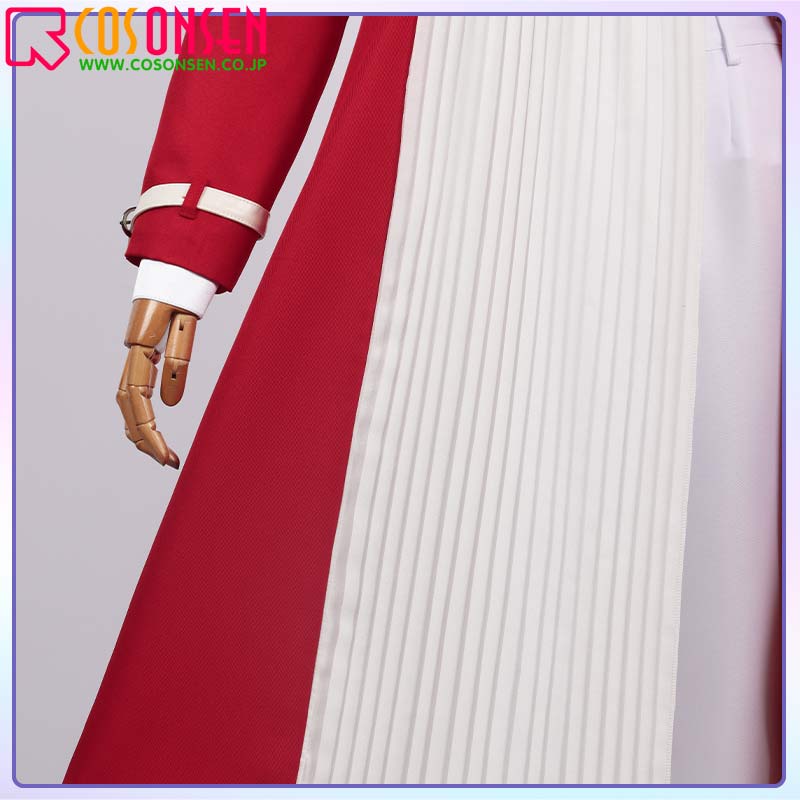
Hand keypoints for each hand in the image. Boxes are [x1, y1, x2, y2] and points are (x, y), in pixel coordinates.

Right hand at [116, 299, 197, 467]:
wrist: (172, 271)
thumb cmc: (182, 294)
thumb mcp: (186, 324)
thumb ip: (179, 359)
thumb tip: (170, 404)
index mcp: (141, 350)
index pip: (138, 401)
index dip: (149, 431)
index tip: (165, 454)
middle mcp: (133, 356)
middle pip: (129, 408)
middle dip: (146, 439)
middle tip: (169, 462)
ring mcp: (134, 357)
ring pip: (127, 404)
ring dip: (141, 431)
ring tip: (163, 455)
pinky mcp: (142, 357)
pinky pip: (134, 393)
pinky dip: (140, 415)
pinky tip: (152, 432)